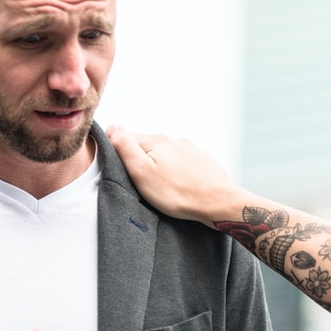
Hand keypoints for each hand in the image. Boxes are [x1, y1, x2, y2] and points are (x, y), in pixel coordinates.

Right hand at [107, 125, 245, 226]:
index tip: (122, 171)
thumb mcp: (141, 172)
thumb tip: (112, 128)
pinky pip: (184, 164)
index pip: (127, 138)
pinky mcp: (204, 162)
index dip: (119, 152)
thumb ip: (125, 148)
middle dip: (142, 161)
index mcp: (157, 141)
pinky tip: (180, 186)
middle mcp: (175, 140)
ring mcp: (192, 150)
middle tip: (142, 184)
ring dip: (161, 167)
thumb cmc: (177, 193)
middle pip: (148, 147)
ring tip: (162, 188)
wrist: (218, 203)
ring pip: (167, 155)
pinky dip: (178, 173)